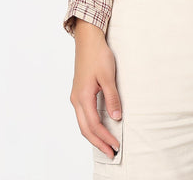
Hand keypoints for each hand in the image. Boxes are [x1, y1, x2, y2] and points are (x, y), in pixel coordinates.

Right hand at [69, 20, 122, 159]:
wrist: (88, 40)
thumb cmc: (98, 55)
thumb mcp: (108, 76)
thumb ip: (112, 97)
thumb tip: (116, 117)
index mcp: (83, 97)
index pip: (94, 125)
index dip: (105, 137)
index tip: (116, 146)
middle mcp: (76, 99)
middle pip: (85, 128)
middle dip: (98, 142)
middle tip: (111, 153)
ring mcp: (76, 96)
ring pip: (83, 123)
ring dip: (94, 135)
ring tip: (106, 144)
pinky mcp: (79, 92)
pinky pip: (83, 115)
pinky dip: (91, 126)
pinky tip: (99, 128)